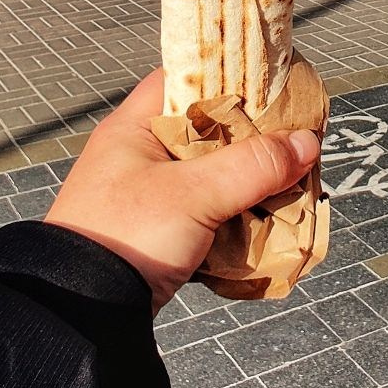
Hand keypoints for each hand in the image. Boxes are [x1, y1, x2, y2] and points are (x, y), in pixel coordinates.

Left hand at [44, 70, 319, 310]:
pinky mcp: (157, 230)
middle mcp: (139, 155)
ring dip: (246, 181)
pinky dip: (234, 214)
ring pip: (211, 174)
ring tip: (286, 183)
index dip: (227, 76)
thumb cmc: (126, 236)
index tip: (271, 85)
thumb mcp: (194, 194)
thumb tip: (306, 142)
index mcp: (134, 128)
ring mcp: (147, 195)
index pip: (185, 78)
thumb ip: (252, 166)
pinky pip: (206, 211)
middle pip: (208, 130)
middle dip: (251, 140)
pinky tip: (263, 219)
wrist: (81, 311)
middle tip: (291, 142)